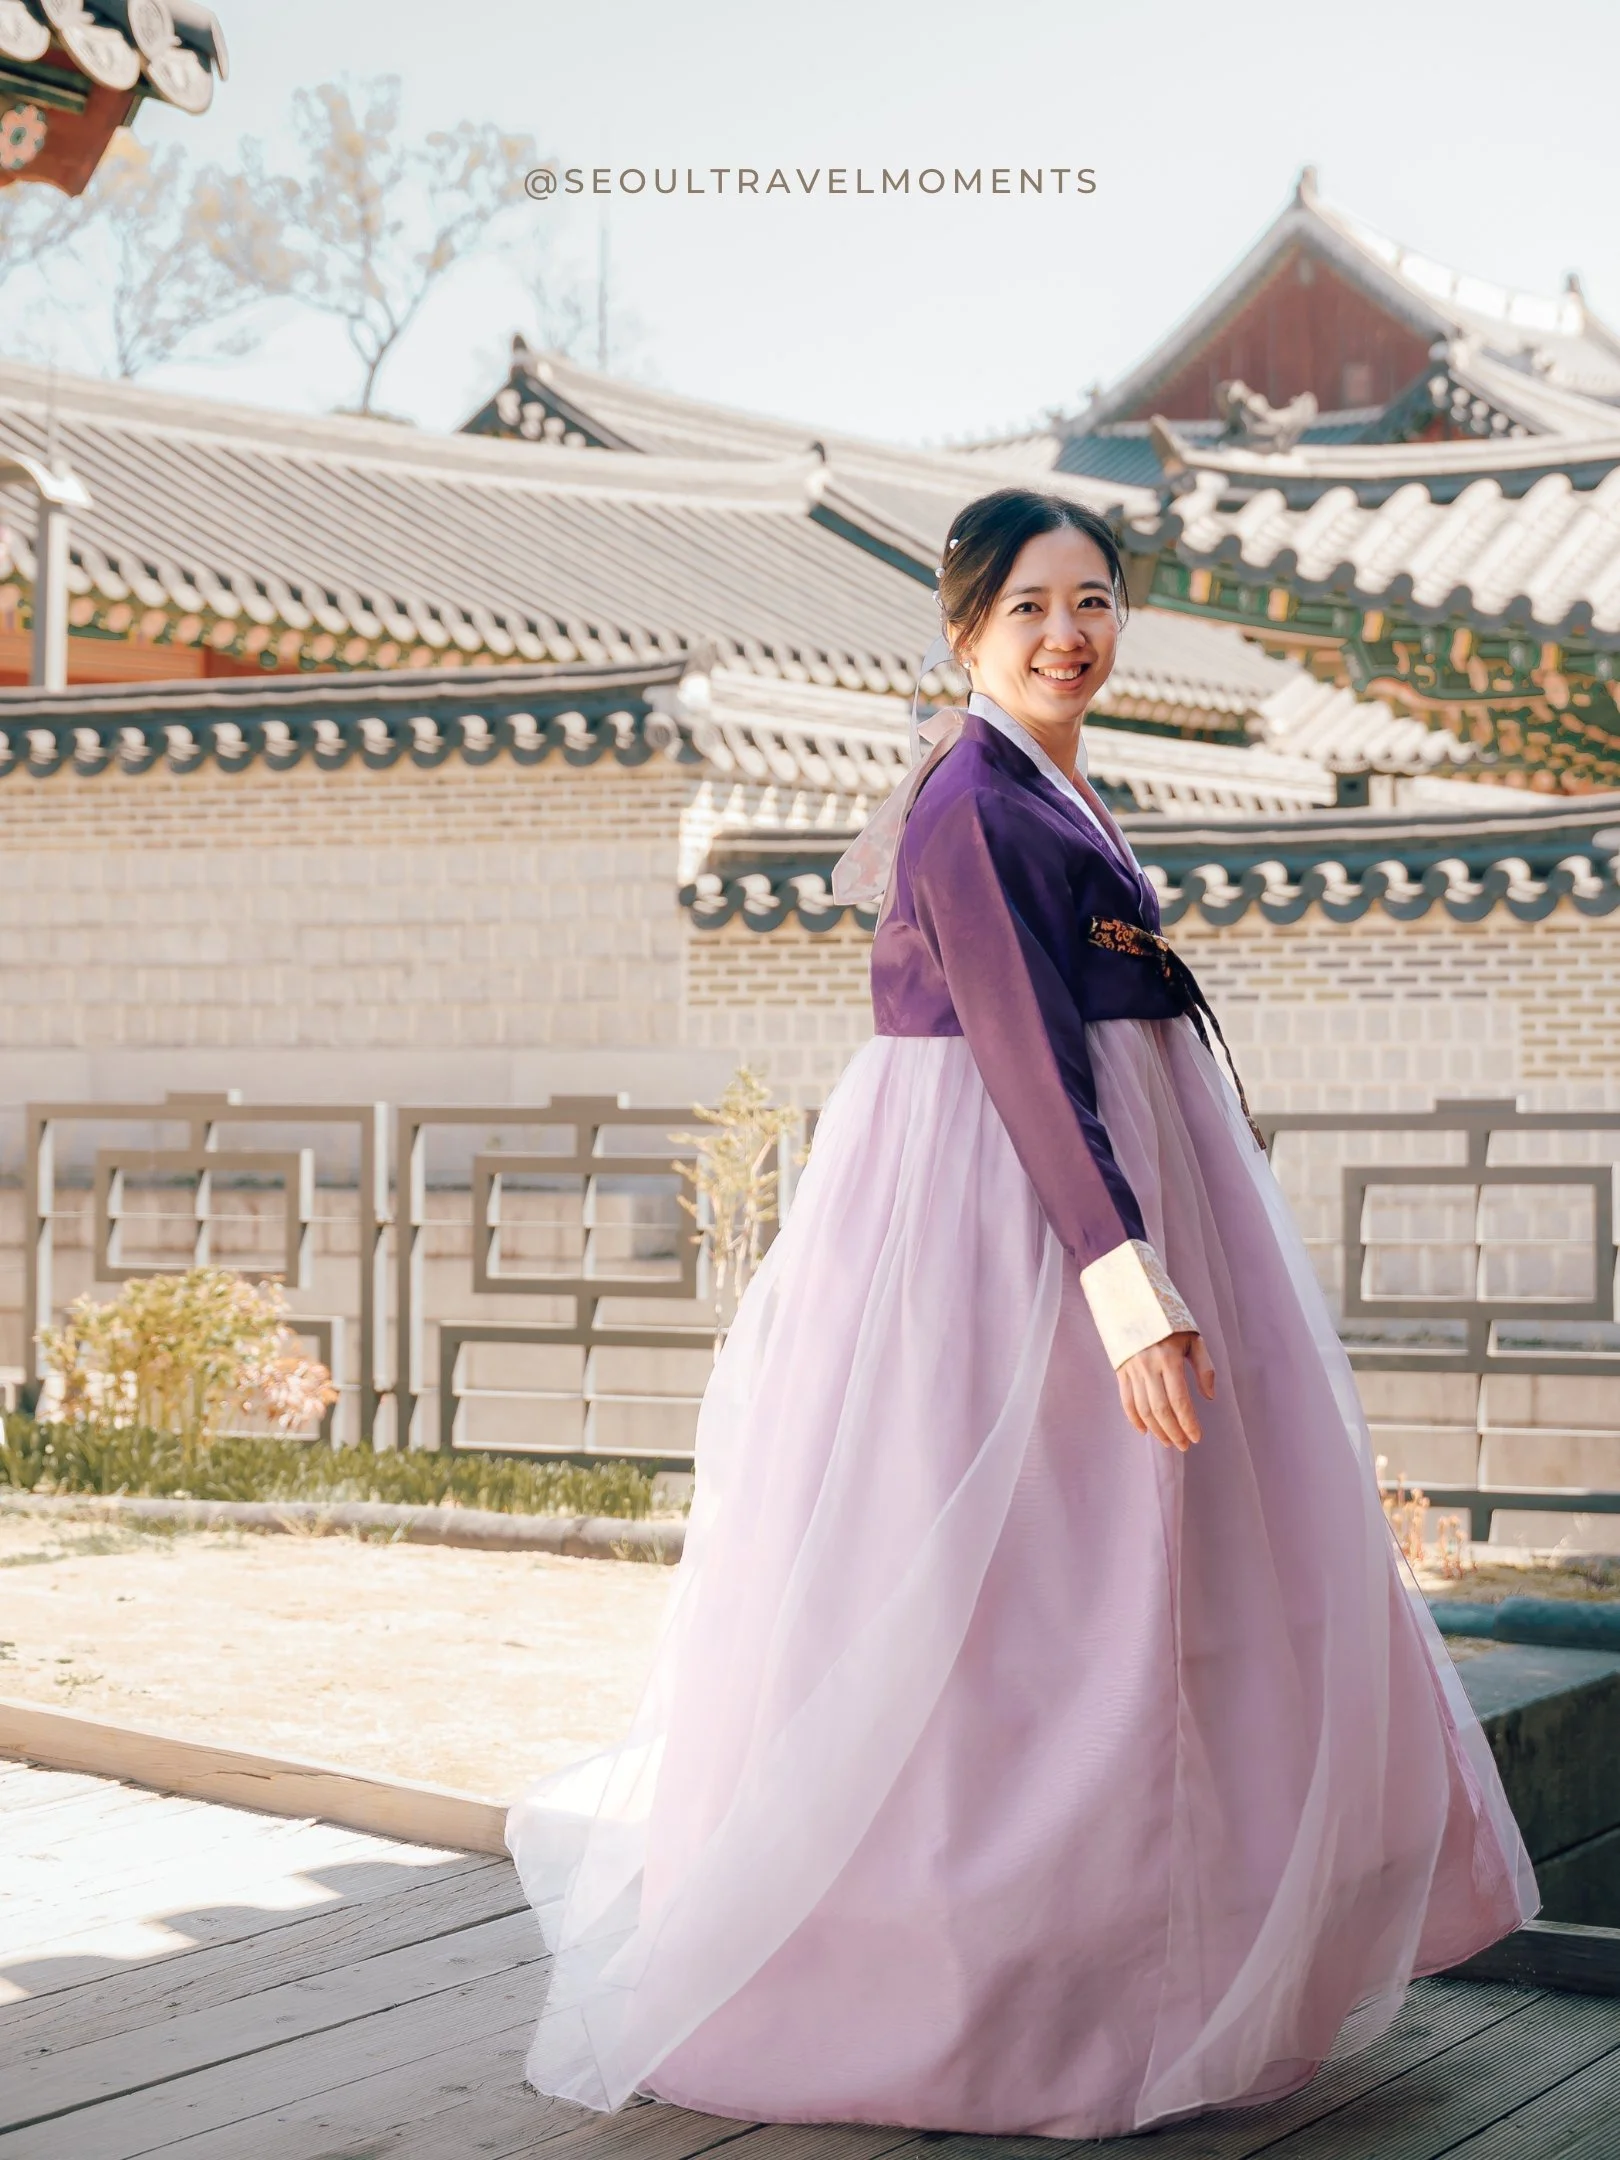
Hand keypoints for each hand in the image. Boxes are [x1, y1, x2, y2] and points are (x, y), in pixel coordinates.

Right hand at [1117, 1332, 1215, 1452]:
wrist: (1133, 1302)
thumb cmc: (1170, 1321)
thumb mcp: (1194, 1338)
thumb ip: (1205, 1368)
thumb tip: (1209, 1397)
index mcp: (1169, 1358)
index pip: (1179, 1400)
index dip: (1188, 1422)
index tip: (1197, 1437)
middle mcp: (1148, 1366)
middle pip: (1160, 1409)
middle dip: (1173, 1432)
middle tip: (1184, 1445)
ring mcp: (1132, 1369)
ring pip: (1143, 1409)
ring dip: (1157, 1430)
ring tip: (1169, 1441)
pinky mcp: (1121, 1370)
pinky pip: (1126, 1401)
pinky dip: (1134, 1419)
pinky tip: (1146, 1431)